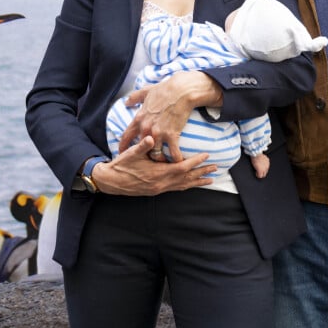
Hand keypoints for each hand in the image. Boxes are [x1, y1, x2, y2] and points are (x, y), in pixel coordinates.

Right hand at [93, 136, 215, 195]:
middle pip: (187, 178)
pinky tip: (192, 185)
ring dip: (197, 182)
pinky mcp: (157, 191)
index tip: (206, 155)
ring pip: (183, 185)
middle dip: (202, 173)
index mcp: (157, 173)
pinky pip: (176, 189)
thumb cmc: (122, 165)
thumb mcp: (131, 153)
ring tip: (210, 180)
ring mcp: (159, 189)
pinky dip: (187, 186)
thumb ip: (142, 145)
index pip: (182, 167)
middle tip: (216, 168)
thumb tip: (150, 137)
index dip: (195, 162)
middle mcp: (161, 183)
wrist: (111, 181)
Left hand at [118, 71, 222, 161]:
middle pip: (141, 149)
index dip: (124, 146)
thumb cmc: (165, 89)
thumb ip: (135, 97)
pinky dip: (176, 159)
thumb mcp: (146, 91)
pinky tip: (179, 162)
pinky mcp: (172, 135)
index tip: (124, 153)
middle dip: (144, 156)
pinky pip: (172, 153)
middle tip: (148, 162)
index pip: (127, 136)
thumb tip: (127, 101)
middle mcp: (146, 128)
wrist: (181, 90)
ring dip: (160, 160)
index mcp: (139, 118)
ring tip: (165, 164)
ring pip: (155, 155)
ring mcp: (158, 133)